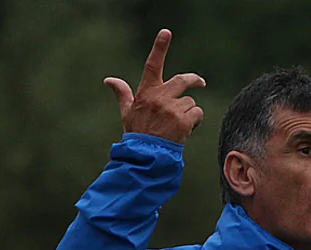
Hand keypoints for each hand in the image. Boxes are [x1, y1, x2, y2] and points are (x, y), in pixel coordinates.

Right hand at [104, 29, 204, 143]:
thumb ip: (123, 94)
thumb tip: (109, 80)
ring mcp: (172, 109)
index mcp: (146, 92)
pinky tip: (184, 131)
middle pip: (182, 81)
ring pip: (190, 102)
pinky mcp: (183, 121)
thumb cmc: (136, 134)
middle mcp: (159, 98)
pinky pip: (197, 113)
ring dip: (188, 112)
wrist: (145, 156)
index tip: (166, 32)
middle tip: (201, 83)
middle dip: (194, 81)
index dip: (159, 48)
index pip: (152, 65)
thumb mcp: (127, 112)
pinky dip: (195, 121)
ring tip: (177, 125)